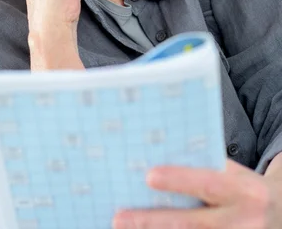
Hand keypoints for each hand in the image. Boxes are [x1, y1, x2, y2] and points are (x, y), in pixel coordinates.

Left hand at [113, 160, 281, 227]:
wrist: (281, 215)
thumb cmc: (243, 188)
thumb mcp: (233, 175)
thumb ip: (204, 170)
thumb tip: (156, 162)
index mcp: (245, 191)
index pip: (208, 184)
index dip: (179, 180)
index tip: (149, 176)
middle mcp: (245, 222)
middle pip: (193, 224)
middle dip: (153, 221)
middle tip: (119, 217)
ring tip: (126, 228)